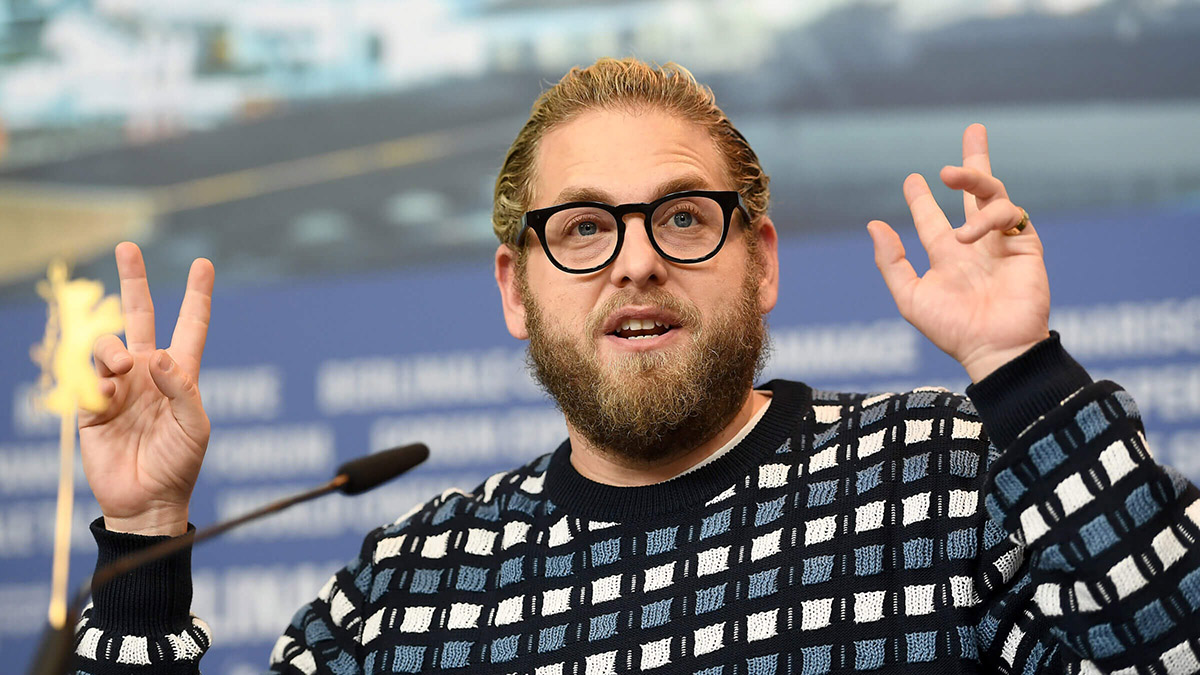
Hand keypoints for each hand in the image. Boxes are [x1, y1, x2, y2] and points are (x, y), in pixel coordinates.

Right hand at [78, 242, 213, 534]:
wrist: (145, 500)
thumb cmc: (179, 463)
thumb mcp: (195, 426)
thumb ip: (182, 389)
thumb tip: (156, 356)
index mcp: (180, 374)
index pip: (190, 326)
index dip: (197, 295)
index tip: (203, 263)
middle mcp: (148, 372)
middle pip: (139, 316)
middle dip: (133, 281)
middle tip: (127, 246)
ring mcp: (118, 386)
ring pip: (107, 344)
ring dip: (112, 348)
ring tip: (122, 368)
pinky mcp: (92, 404)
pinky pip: (88, 378)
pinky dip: (98, 381)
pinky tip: (108, 398)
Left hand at [867, 124, 1049, 381]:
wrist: (994, 348)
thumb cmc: (951, 329)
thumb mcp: (911, 296)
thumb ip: (891, 261)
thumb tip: (873, 224)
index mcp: (947, 256)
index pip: (932, 219)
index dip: (921, 199)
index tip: (912, 180)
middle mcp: (975, 244)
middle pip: (976, 193)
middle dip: (975, 163)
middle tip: (974, 130)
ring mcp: (1001, 242)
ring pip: (994, 194)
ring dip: (973, 176)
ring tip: (949, 173)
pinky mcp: (1026, 245)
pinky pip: (1010, 214)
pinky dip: (988, 215)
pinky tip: (969, 233)